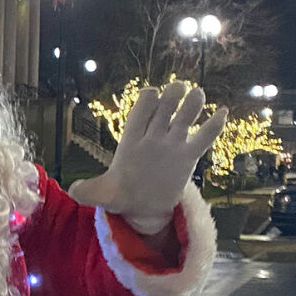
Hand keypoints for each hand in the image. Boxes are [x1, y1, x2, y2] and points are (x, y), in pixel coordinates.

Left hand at [69, 82, 226, 232]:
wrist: (142, 208)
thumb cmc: (121, 194)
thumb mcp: (104, 194)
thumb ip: (91, 191)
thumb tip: (73, 191)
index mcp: (131, 139)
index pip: (138, 114)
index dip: (145, 103)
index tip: (151, 95)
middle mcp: (153, 136)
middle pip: (163, 109)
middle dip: (170, 97)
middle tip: (178, 88)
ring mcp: (172, 144)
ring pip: (184, 118)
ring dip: (192, 105)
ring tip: (199, 95)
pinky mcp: (188, 156)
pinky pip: (203, 138)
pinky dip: (212, 126)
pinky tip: (222, 112)